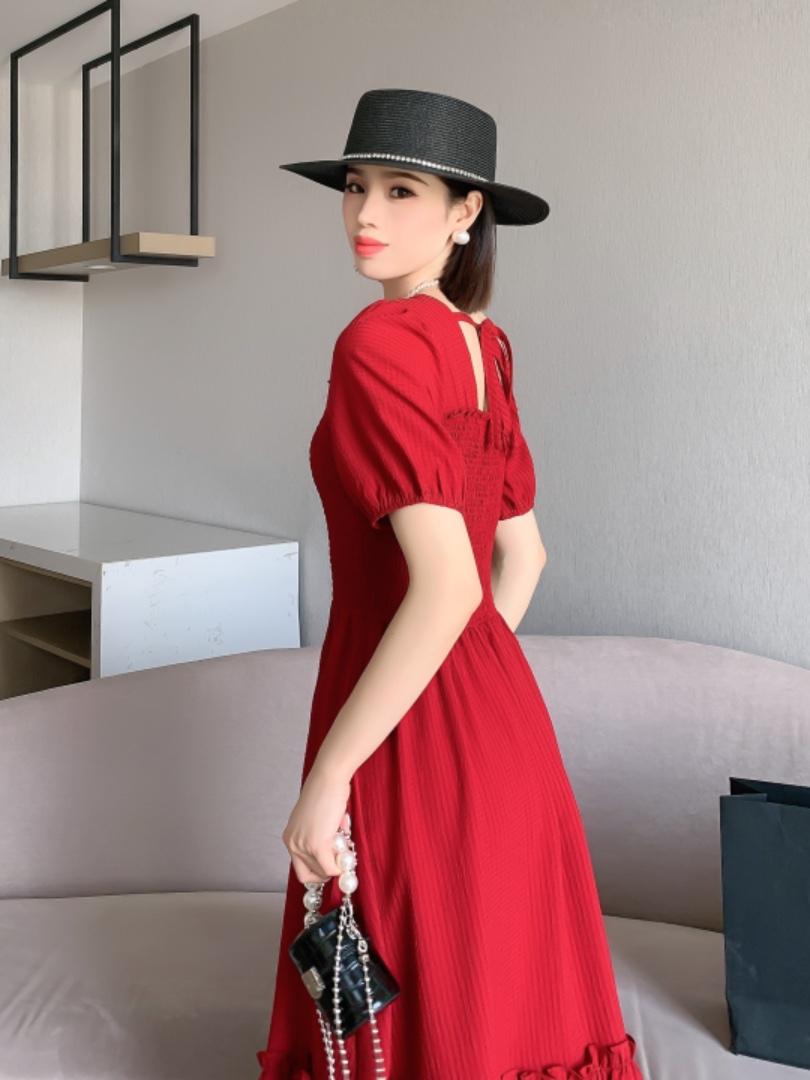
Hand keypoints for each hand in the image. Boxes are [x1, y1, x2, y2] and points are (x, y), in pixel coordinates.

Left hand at [282, 764, 351, 885]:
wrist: (328, 779)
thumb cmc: (325, 792)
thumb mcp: (316, 820)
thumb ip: (320, 837)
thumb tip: (335, 855)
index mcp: (290, 837)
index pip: (300, 868)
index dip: (316, 870)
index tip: (329, 866)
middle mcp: (292, 843)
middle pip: (308, 874)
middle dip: (326, 871)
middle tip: (339, 863)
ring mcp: (304, 845)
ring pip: (321, 872)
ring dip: (335, 867)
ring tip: (344, 852)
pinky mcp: (317, 845)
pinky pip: (330, 868)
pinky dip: (340, 867)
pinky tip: (346, 856)